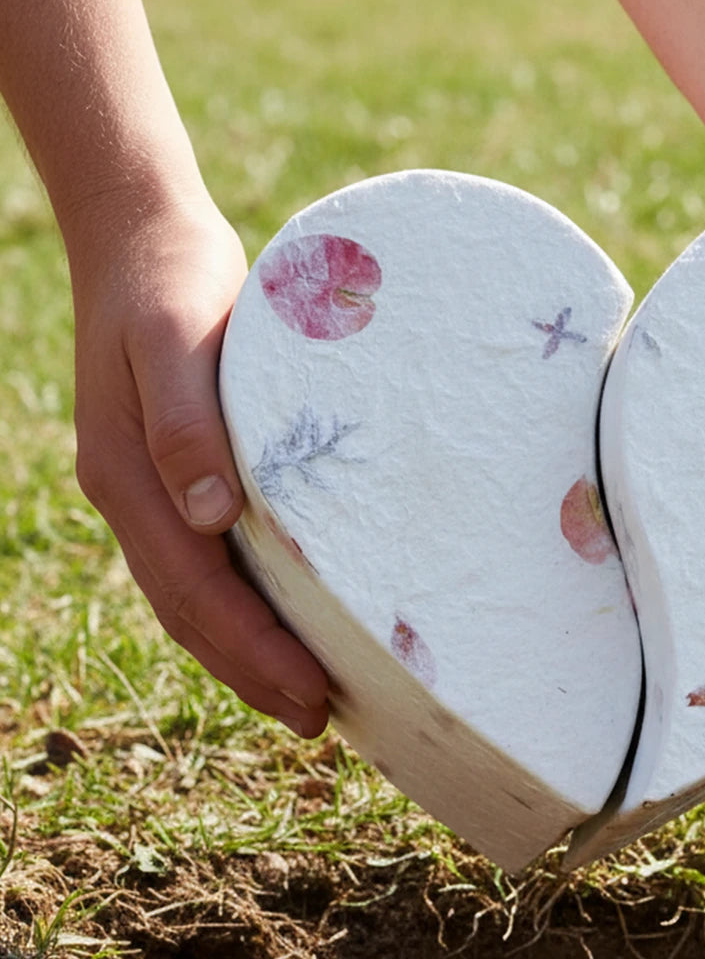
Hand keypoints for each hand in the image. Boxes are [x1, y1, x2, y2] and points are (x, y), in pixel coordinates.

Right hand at [69, 200, 329, 733]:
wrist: (143, 236)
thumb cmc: (169, 279)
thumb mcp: (175, 337)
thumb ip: (185, 422)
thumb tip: (210, 514)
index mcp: (129, 477)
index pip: (198, 592)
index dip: (254, 651)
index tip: (315, 695)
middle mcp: (136, 497)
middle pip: (194, 614)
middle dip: (254, 674)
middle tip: (320, 723)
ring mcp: (152, 491)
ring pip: (195, 599)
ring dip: (247, 655)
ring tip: (306, 700)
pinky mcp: (178, 477)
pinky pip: (205, 565)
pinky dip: (242, 610)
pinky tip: (284, 625)